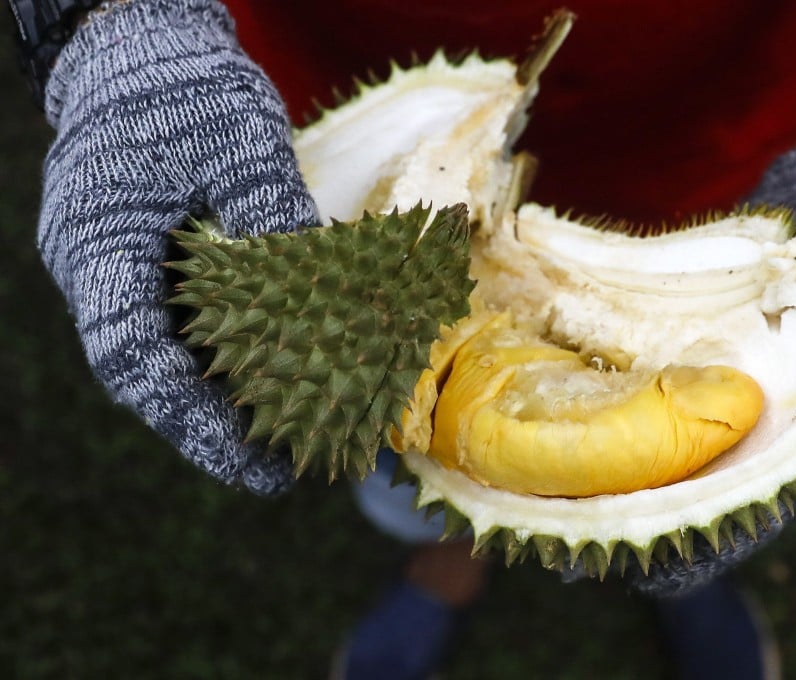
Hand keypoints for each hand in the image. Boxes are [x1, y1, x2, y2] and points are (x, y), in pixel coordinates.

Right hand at [38, 0, 318, 493]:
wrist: (146, 53)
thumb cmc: (179, 86)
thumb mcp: (234, 138)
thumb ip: (269, 211)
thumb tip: (323, 285)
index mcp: (98, 242)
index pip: (128, 353)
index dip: (184, 414)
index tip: (244, 459)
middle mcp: (104, 269)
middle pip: (151, 372)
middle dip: (211, 428)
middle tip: (278, 473)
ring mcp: (130, 269)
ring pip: (173, 354)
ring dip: (227, 401)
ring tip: (292, 443)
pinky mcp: (163, 264)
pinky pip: (195, 325)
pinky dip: (238, 358)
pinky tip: (286, 381)